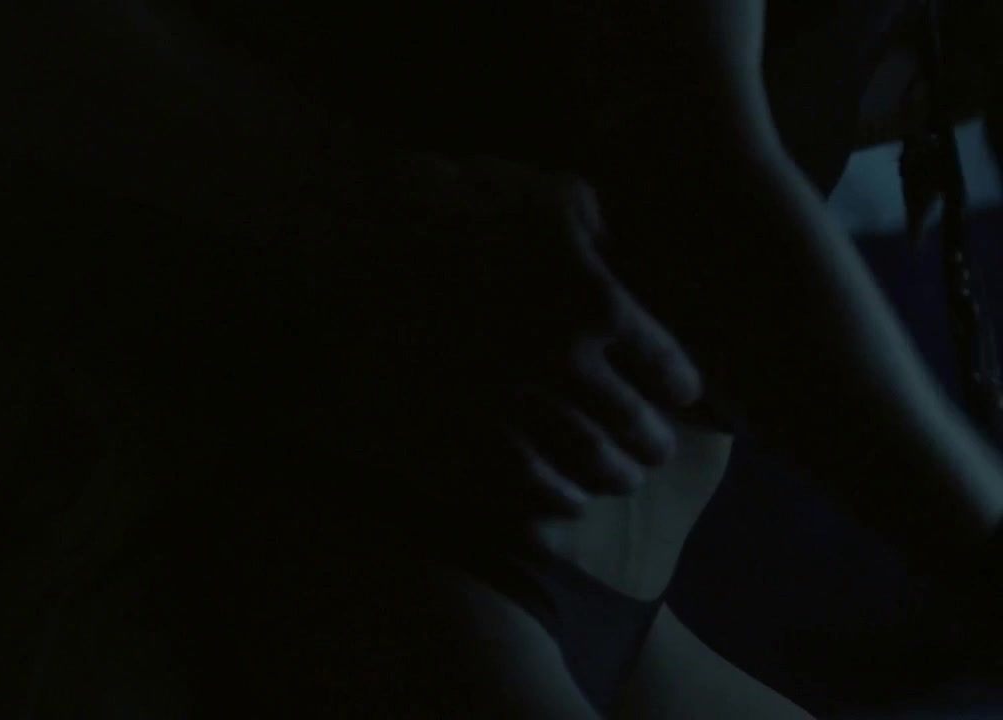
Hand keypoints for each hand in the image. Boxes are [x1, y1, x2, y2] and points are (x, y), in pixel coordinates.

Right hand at [311, 153, 702, 517]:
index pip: (667, 367)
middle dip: (649, 443)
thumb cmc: (428, 214)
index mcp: (590, 300)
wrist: (326, 266)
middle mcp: (562, 369)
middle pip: (633, 429)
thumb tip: (627, 263)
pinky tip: (561, 501)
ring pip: (588, 471)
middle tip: (653, 449)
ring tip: (615, 480)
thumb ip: (594, 226)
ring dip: (611, 479)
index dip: (678, 385)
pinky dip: (556, 504)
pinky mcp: (460, 455)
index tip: (679, 395)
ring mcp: (511, 417)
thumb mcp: (526, 190)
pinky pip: (529, 495)